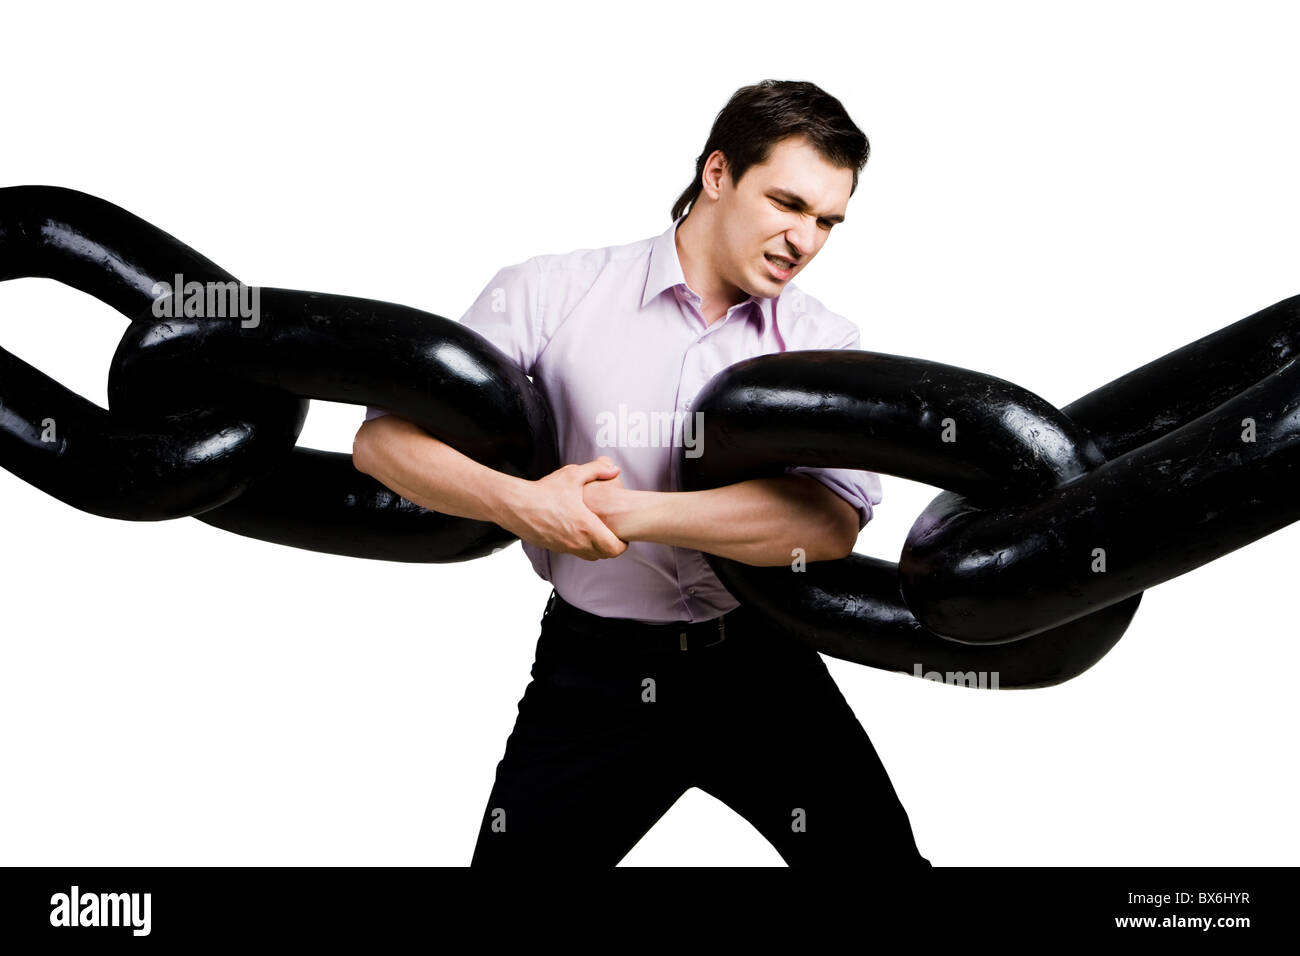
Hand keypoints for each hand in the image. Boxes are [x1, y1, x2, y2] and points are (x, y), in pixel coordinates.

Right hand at [502, 457, 628, 560]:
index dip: (623, 544)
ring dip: (596, 548)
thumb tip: (614, 469)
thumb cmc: (544, 491)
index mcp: (586, 527)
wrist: (516, 505)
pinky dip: (580, 546)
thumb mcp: (572, 475)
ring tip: (597, 533)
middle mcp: (577, 542)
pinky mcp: (553, 548)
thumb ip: (596, 470)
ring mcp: (564, 547)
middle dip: (611, 546)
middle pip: (604, 555)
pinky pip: (573, 552)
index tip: (623, 535)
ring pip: (589, 556)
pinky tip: (578, 531)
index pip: (614, 548)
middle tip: (613, 534)